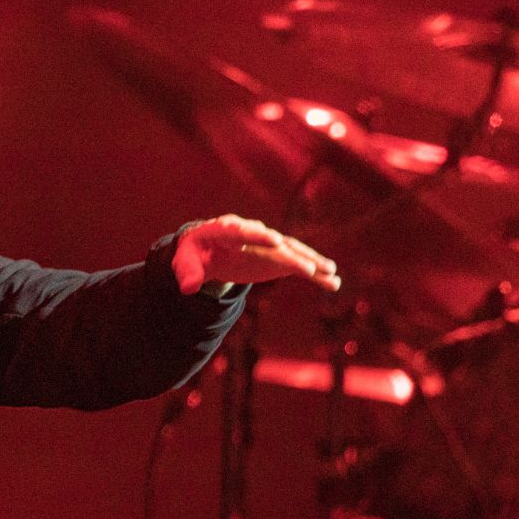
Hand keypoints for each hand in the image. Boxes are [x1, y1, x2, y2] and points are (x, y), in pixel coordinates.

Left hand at [172, 214, 339, 294]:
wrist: (207, 249)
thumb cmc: (194, 253)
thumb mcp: (185, 261)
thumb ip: (187, 273)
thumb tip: (188, 288)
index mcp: (227, 230)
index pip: (243, 231)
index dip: (258, 235)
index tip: (274, 240)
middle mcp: (253, 233)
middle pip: (273, 243)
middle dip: (290, 253)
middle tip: (306, 265)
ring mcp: (268, 246)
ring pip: (292, 252)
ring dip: (311, 262)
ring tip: (330, 272)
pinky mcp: (276, 258)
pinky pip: (298, 266)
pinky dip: (314, 274)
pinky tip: (332, 283)